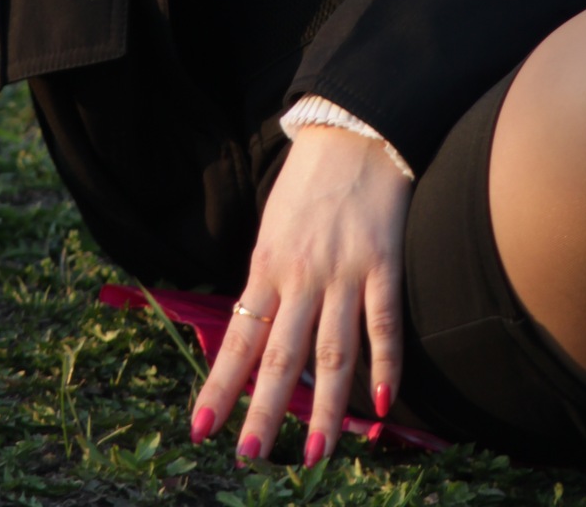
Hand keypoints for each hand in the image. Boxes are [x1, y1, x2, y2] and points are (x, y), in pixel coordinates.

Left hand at [191, 125, 411, 464]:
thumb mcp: (274, 227)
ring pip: (333, 351)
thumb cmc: (309, 181)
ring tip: (314, 454)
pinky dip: (385, 366)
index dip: (220, 385)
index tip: (201, 429)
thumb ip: (270, 278)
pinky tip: (380, 405)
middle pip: (281, 355)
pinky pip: (384, 323)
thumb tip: (260, 331)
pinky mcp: (383, 262)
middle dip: (264, 411)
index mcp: (267, 264)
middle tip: (250, 456)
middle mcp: (301, 274)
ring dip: (325, 408)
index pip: (240, 338)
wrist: (352, 129)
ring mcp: (344, 270)